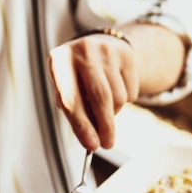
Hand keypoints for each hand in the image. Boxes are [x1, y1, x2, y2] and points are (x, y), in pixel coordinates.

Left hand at [48, 33, 138, 150]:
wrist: (100, 46)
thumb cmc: (78, 77)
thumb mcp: (68, 89)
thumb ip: (76, 112)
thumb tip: (92, 140)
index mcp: (60, 60)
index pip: (71, 99)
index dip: (82, 125)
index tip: (91, 145)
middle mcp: (83, 51)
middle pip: (100, 97)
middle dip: (105, 126)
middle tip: (107, 144)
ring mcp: (107, 50)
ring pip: (118, 97)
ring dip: (114, 112)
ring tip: (105, 107)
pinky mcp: (126, 54)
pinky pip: (131, 92)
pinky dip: (126, 100)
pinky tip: (116, 89)